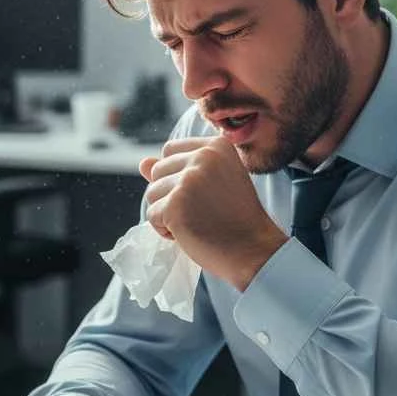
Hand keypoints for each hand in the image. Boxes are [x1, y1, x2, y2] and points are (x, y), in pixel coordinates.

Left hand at [139, 137, 286, 290]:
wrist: (254, 249)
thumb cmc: (236, 218)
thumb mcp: (215, 183)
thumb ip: (180, 169)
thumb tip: (142, 163)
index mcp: (217, 146)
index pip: (171, 150)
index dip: (177, 175)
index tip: (201, 194)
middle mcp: (204, 156)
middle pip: (158, 171)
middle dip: (170, 195)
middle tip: (199, 212)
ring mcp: (189, 179)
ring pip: (152, 194)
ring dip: (166, 213)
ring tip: (195, 222)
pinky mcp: (176, 204)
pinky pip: (152, 215)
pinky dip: (165, 230)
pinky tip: (188, 234)